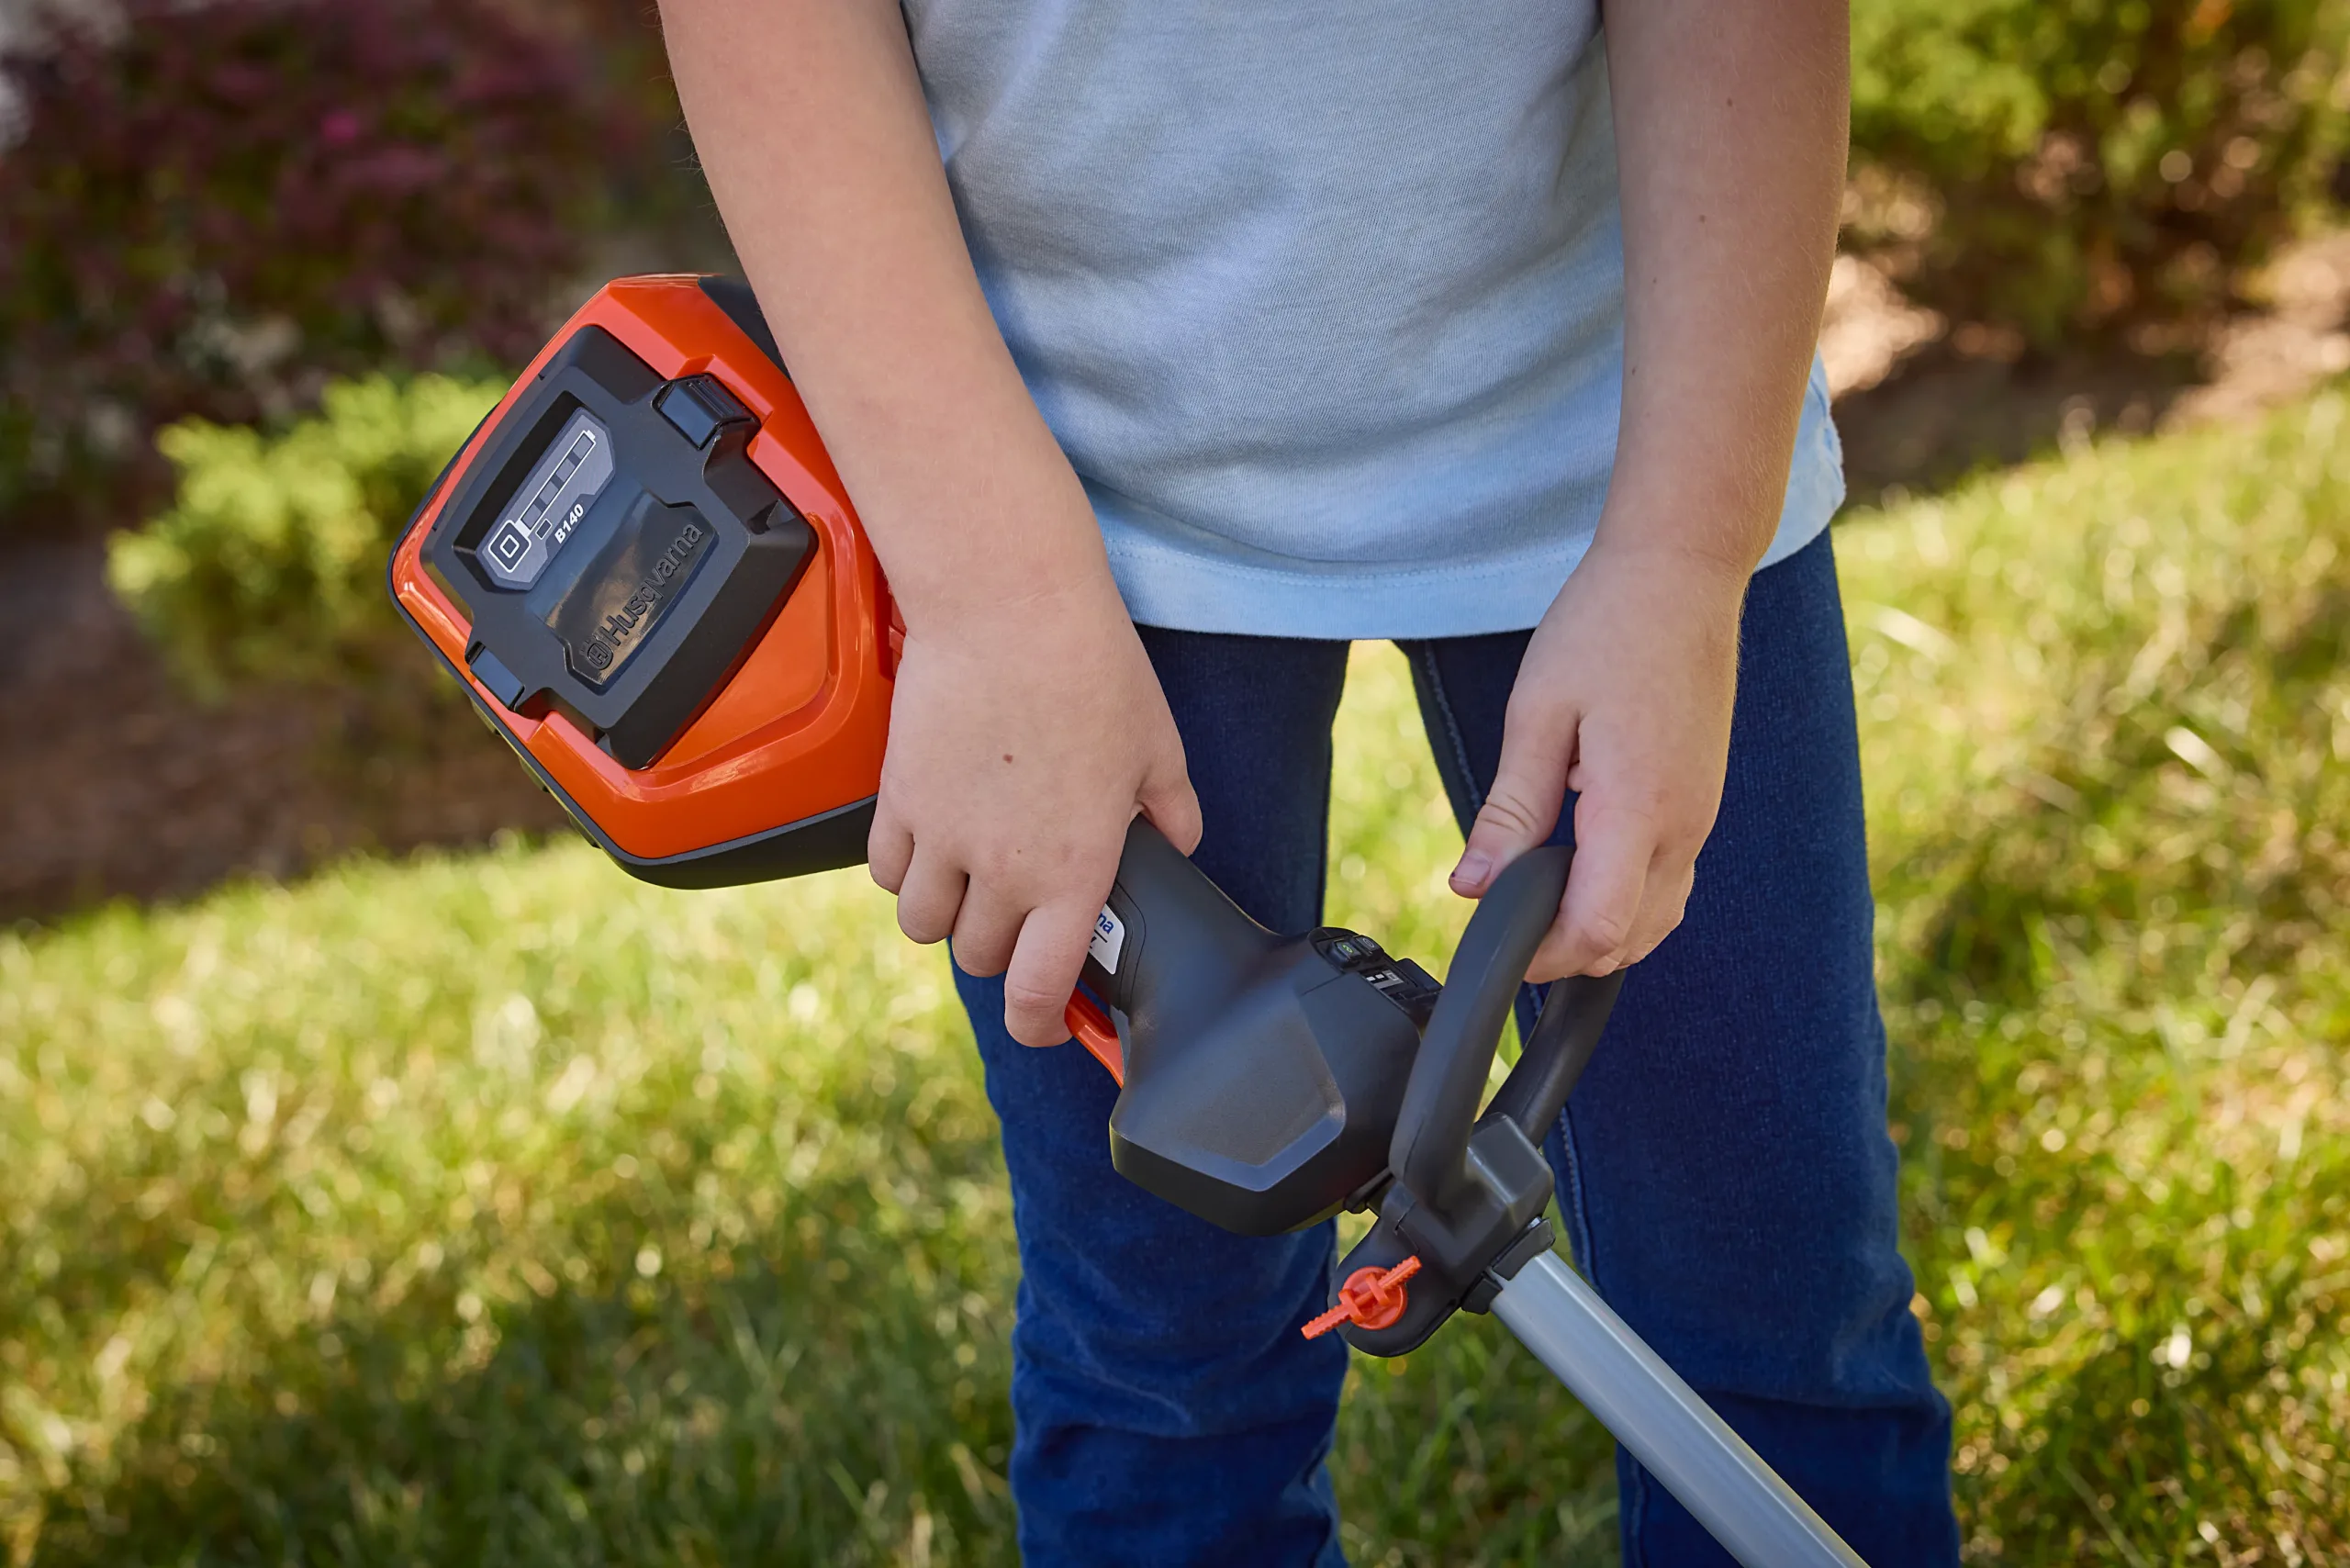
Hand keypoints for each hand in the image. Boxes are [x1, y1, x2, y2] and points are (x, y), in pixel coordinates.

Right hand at [869, 578, 1201, 1046]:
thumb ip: (1171, 811)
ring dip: (946, 917)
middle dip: (999, 953)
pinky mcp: (897, 799)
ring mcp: (941, 838)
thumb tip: (1178, 841)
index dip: (1041, 1028)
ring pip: (923, 925)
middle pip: (977, 959)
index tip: (1048, 1026)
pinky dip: (906, 872)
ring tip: (969, 884)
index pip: (1038, 993)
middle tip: (1019, 921)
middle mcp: (1002, 870)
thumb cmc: (1091, 669)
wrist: (1008, 607)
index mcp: (1073, 871)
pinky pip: (886, 871)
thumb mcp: (1159, 746)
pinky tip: (931, 845)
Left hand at [1448, 537, 1746, 981]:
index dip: (1542, 957)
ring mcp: (1701, 818)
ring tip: (1538, 897)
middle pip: (1629, 942)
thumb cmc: (1607, 627)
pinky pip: (1669, 884)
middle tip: (1506, 920)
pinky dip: (1626, 900)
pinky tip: (1582, 867)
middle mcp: (1683, 826)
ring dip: (1599, 930)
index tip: (1496, 944)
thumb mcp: (1537, 715)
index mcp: (1638, 808)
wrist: (1682, 574)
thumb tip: (1472, 886)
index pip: (1596, 931)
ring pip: (1656, 920)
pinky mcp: (1702, 804)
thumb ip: (1510, 812)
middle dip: (1565, 951)